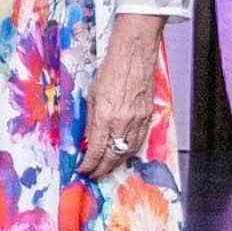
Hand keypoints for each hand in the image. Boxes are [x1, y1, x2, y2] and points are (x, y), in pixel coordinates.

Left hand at [79, 16, 165, 183]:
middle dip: (102, 169)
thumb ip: (90, 120)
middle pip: (112, 156)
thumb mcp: (92, 95)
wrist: (134, 55)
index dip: (89, 164)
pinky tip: (123, 155)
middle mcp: (122, 122)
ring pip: (127, 152)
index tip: (83, 170)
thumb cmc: (110, 70)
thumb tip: (87, 140)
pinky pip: (139, 141)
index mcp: (104, 117)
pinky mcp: (147, 116)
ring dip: (116, 164)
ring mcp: (137, 120)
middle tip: (94, 175)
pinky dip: (129, 152)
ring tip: (107, 168)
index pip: (95, 150)